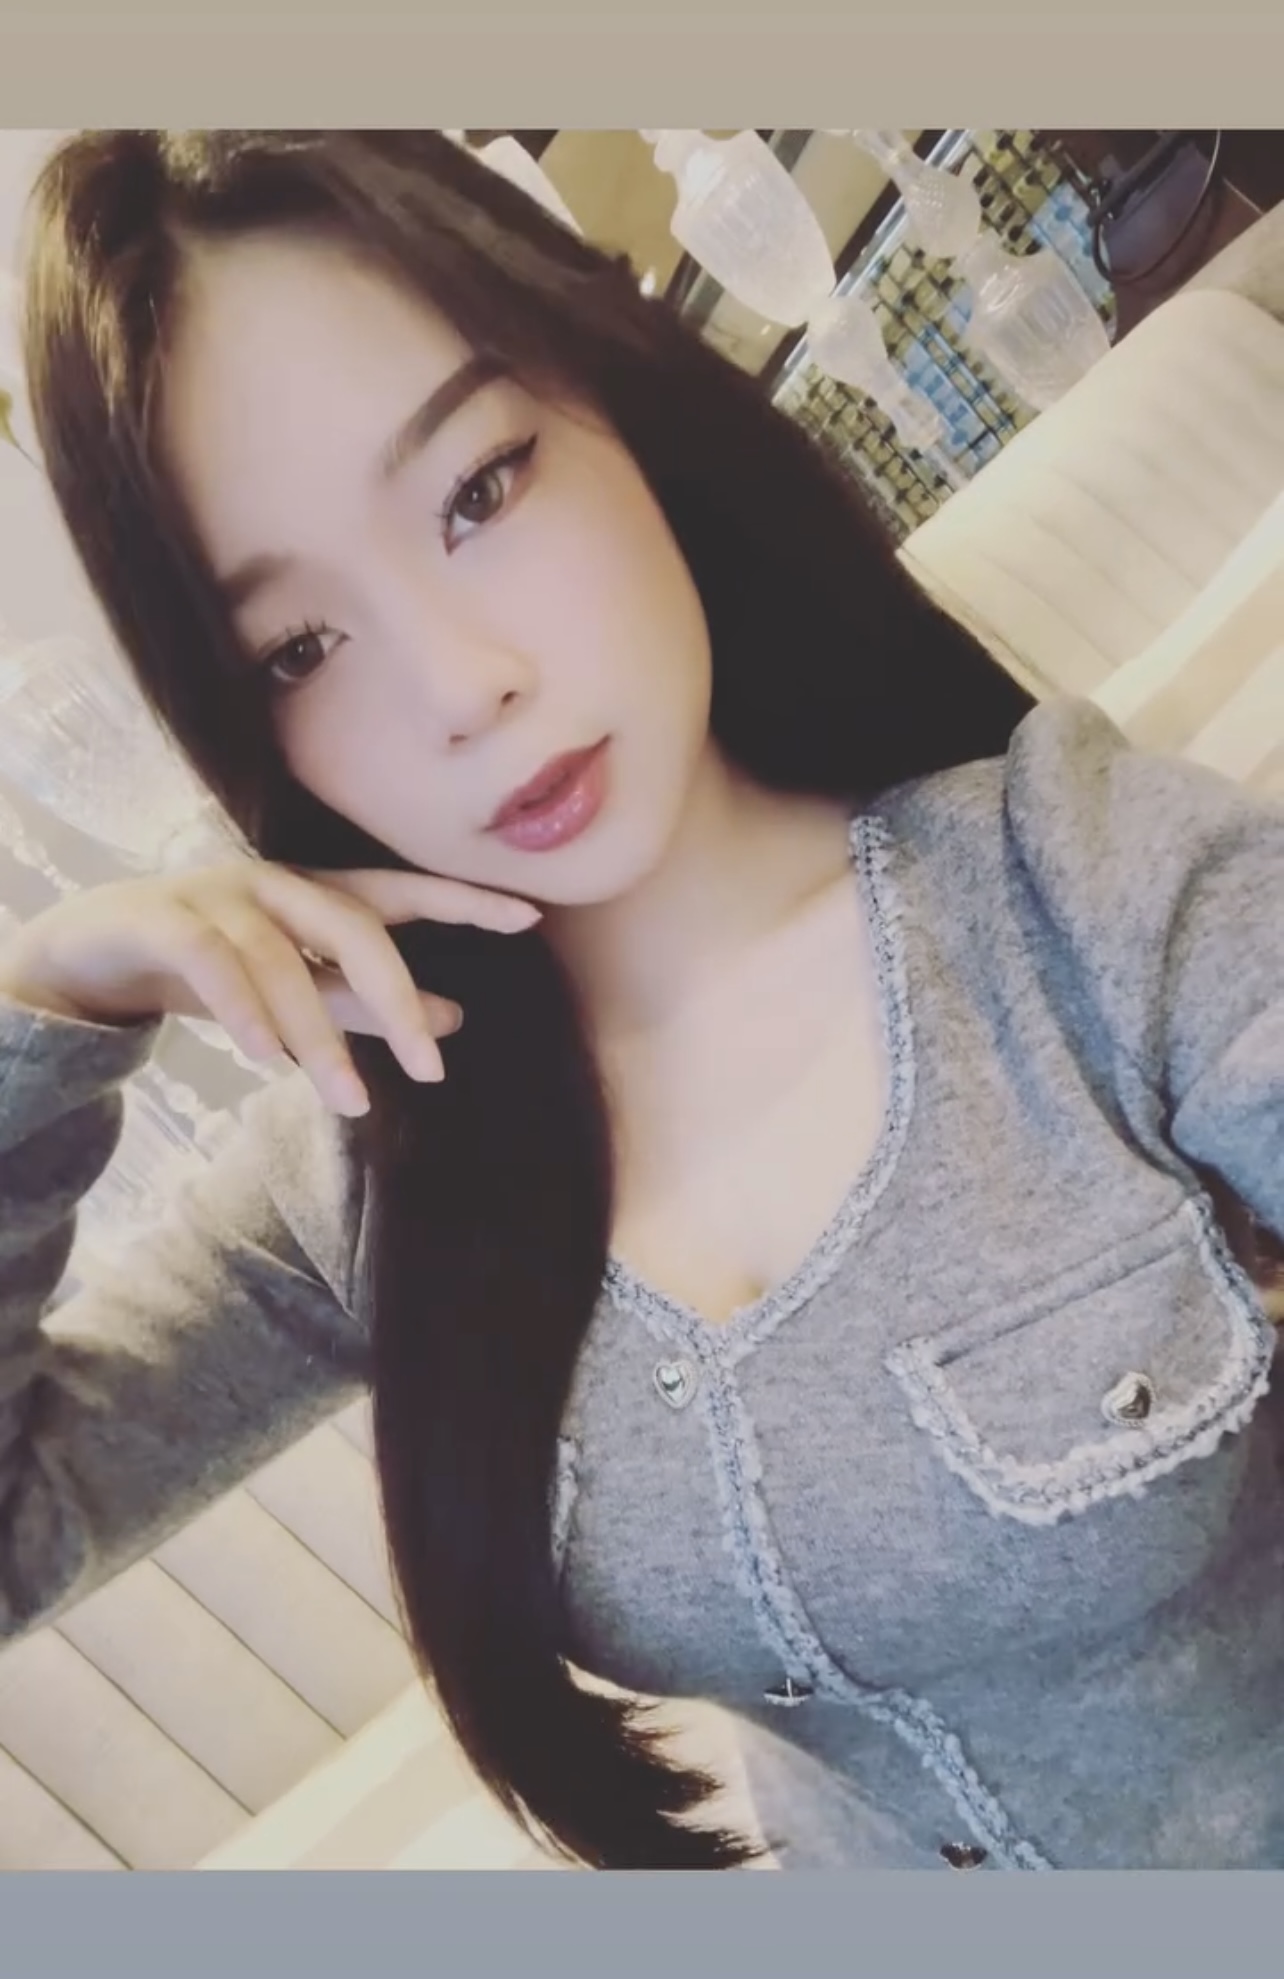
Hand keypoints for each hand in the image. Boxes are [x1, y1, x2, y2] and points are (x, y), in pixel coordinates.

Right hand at [0, 860, 540, 1115]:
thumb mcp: (295, 987)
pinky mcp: (161, 919)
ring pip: (283, 959)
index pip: (402, 892)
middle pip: (354, 925)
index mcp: (316, 890)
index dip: (463, 901)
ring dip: (317, 1035)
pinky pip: (212, 963)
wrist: (93, 950)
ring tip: (348, 1102)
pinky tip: (268, 1059)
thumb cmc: (214, 966)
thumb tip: (452, 1023)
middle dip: (397, 996)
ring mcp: (216, 894)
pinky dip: (244, 1010)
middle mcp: (275, 882)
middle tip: (431, 1070)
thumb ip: (365, 1003)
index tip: (529, 916)